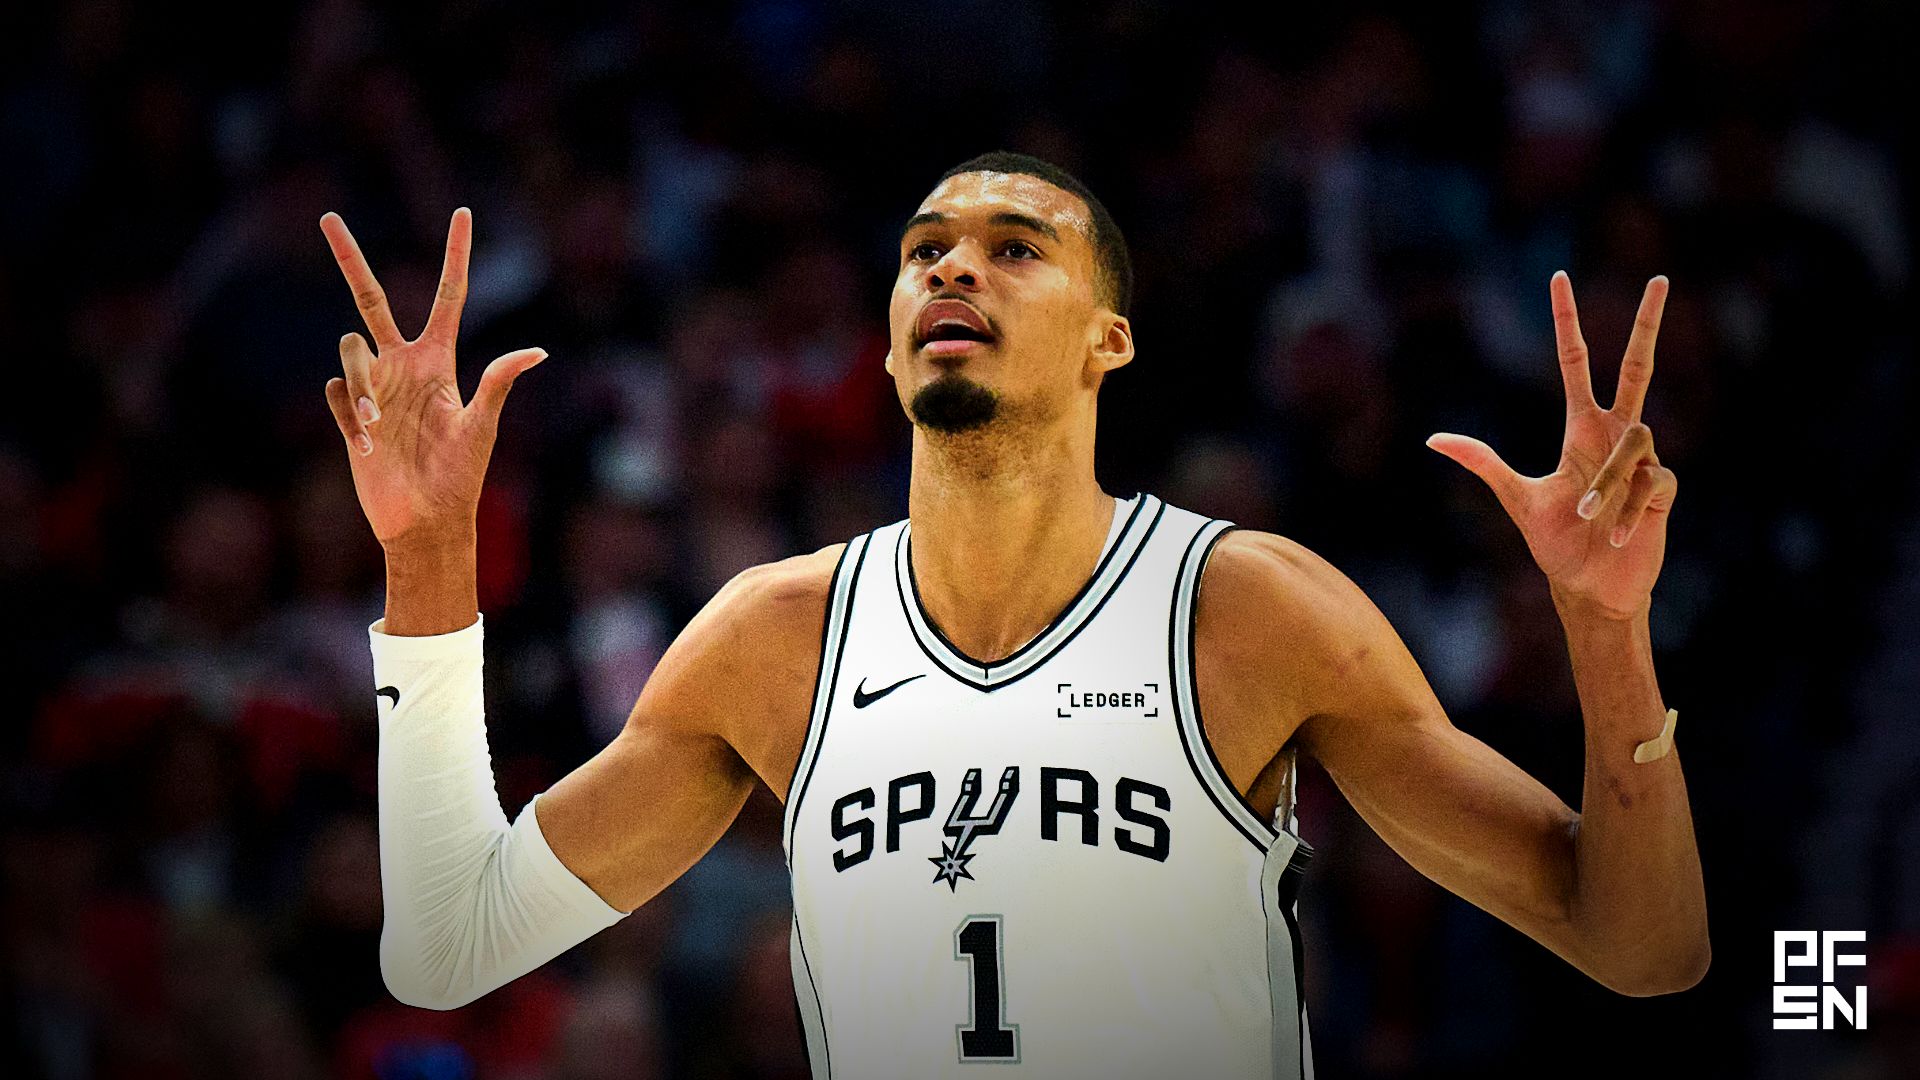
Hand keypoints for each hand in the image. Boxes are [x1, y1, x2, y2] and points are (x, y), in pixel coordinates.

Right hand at [320, 208, 546, 551]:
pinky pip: (334, 389)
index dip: (456, 255)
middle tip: (327, 217)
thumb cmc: (460, 477)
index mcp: (439, 361)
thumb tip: (537, 351)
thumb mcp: (480, 427)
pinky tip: (366, 441)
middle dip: (350, 258)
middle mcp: (403, 366)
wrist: (424, 521)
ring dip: (360, 383)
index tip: (462, 214)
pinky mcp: (348, 414)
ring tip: (377, 425)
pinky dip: (346, 410)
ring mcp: (374, 388)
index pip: (449, 296)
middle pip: (371, 299)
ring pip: (349, 350)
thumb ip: (497, 383)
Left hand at [1427, 272, 1676, 620]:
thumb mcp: (1516, 498)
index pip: (1576, 362)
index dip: (1568, 323)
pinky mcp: (1663, 488)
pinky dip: (1628, 510)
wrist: (1589, 586)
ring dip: (1607, 486)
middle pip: (1637, 366)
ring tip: (1590, 518)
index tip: (1559, 280)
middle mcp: (1614, 435)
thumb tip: (1432, 439)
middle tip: (1659, 277)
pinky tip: (1619, 535)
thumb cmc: (1556, 543)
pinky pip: (1650, 483)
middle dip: (1647, 323)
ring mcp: (1644, 459)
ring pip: (1633, 443)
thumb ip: (1483, 462)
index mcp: (1580, 429)